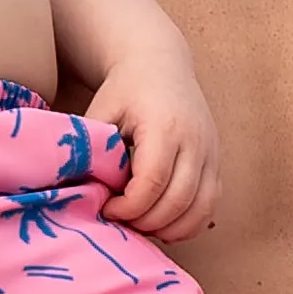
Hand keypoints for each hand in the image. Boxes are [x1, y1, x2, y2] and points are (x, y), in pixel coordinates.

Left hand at [102, 39, 218, 246]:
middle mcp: (194, 141)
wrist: (160, 65)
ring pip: (200, 208)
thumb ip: (91, 147)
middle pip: (177, 201)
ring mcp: (210, 153)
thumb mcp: (102, 110)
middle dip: (146, 221)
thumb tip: (77, 187)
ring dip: (170, 228)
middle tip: (121, 222)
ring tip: (141, 226)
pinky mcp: (215, 162)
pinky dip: (189, 224)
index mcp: (164, 127)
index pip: (152, 182)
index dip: (128, 207)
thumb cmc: (126, 89)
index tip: (107, 209)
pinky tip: (164, 225)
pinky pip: (210, 205)